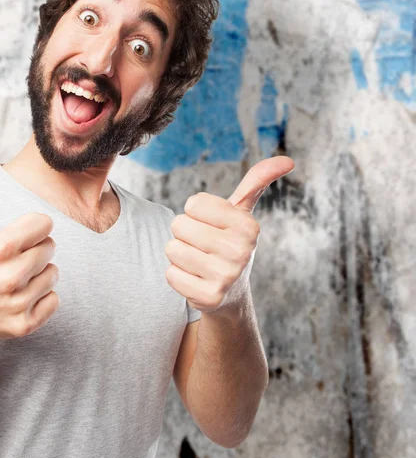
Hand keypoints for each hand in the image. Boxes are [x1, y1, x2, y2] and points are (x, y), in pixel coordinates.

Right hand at [0, 161, 60, 342]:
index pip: (44, 224)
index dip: (32, 227)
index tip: (16, 237)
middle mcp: (7, 278)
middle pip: (50, 247)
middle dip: (36, 250)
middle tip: (14, 259)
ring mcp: (16, 304)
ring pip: (54, 273)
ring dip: (40, 273)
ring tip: (16, 278)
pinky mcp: (26, 325)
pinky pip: (55, 299)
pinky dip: (43, 297)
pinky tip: (21, 297)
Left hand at [164, 156, 294, 314]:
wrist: (231, 293)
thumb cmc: (230, 242)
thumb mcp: (242, 212)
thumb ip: (255, 182)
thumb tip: (287, 160)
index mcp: (248, 226)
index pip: (194, 203)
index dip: (196, 212)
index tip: (211, 225)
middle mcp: (240, 251)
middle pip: (179, 224)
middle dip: (185, 233)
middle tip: (203, 246)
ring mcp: (225, 276)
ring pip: (172, 248)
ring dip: (180, 254)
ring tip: (199, 261)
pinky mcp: (208, 297)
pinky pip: (170, 274)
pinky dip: (178, 275)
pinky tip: (196, 279)